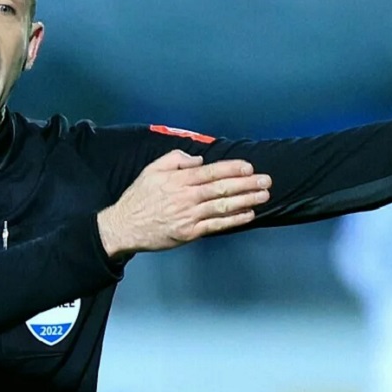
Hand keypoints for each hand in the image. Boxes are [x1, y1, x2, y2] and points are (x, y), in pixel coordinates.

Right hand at [97, 150, 271, 259]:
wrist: (125, 226)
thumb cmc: (139, 197)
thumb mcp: (152, 169)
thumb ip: (176, 159)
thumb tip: (199, 160)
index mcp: (179, 179)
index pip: (212, 171)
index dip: (233, 169)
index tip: (250, 167)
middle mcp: (188, 196)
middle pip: (223, 188)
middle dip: (247, 184)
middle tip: (266, 180)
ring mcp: (190, 216)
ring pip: (223, 206)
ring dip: (247, 200)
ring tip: (264, 196)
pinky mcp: (190, 233)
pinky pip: (217, 225)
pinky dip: (234, 220)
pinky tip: (248, 215)